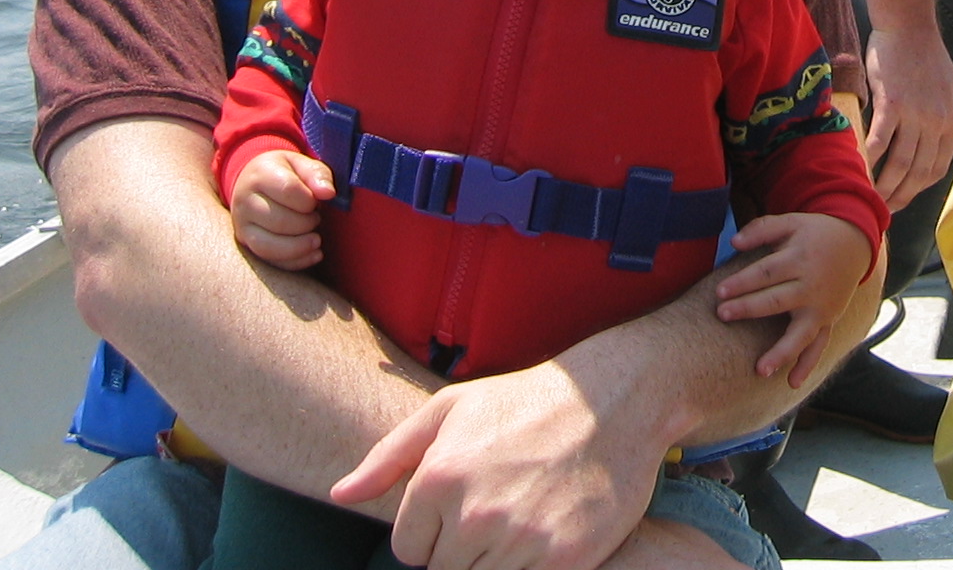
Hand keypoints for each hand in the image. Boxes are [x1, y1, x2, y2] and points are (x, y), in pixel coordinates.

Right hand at [228, 149, 335, 268]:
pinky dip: (296, 262)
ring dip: (301, 246)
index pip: (288, 190)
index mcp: (260, 175)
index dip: (310, 200)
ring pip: (270, 246)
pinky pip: (270, 261)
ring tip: (316, 238)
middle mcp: (245, 201)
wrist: (253, 182)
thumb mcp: (301, 163)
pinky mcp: (246, 244)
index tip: (317, 201)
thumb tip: (328, 193)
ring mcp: (242, 225)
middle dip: (307, 223)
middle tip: (316, 218)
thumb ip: (317, 174)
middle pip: (280, 221)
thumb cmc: (284, 172)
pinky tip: (314, 254)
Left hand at [332, 361, 661, 569]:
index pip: (408, 550)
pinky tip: (544, 534)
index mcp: (438, 479)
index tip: (465, 505)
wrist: (612, 400)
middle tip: (497, 510)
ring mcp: (519, 542)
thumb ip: (389, 456)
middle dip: (463, 549)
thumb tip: (340, 494)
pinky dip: (529, 569)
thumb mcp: (451, 409)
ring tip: (519, 520)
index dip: (434, 531)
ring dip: (495, 561)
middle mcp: (473, 515)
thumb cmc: (526, 402)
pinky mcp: (563, 562)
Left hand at [715, 212, 874, 386]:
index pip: (766, 272)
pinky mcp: (828, 320)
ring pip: (800, 333)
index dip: (742, 282)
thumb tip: (733, 242)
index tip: (719, 292)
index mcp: (800, 258)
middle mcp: (812, 285)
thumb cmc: (814, 232)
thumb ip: (762, 229)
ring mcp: (822, 307)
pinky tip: (792, 382)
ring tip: (760, 370)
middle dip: (749, 308)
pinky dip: (807, 364)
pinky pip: (819, 346)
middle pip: (776, 300)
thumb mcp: (791, 221)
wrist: (856, 243)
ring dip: (780, 352)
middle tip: (723, 315)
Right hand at [862, 26, 952, 211]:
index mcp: (950, 120)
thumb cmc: (922, 54)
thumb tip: (928, 141)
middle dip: (901, 196)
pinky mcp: (892, 104)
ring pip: (900, 164)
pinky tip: (860, 170)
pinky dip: (871, 160)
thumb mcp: (945, 89)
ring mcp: (915, 114)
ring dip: (885, 186)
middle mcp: (936, 122)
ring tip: (871, 197)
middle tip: (884, 210)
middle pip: (918, 172)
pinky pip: (881, 141)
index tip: (904, 198)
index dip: (919, 189)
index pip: (937, 168)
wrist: (908, 24)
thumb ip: (938, 117)